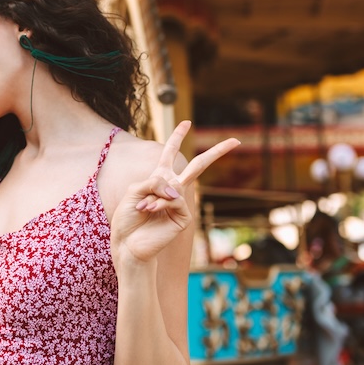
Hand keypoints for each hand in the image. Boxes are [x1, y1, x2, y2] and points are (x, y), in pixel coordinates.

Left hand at [111, 120, 238, 263]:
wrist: (128, 242)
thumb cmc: (128, 218)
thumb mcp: (135, 191)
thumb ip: (154, 182)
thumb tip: (178, 189)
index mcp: (159, 178)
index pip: (170, 153)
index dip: (177, 137)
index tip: (186, 122)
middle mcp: (173, 188)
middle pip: (198, 165)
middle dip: (217, 152)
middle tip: (236, 141)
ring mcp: (180, 202)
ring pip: (179, 184)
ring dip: (154, 195)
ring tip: (142, 207)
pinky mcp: (184, 217)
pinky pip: (174, 200)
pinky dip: (160, 203)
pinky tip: (150, 211)